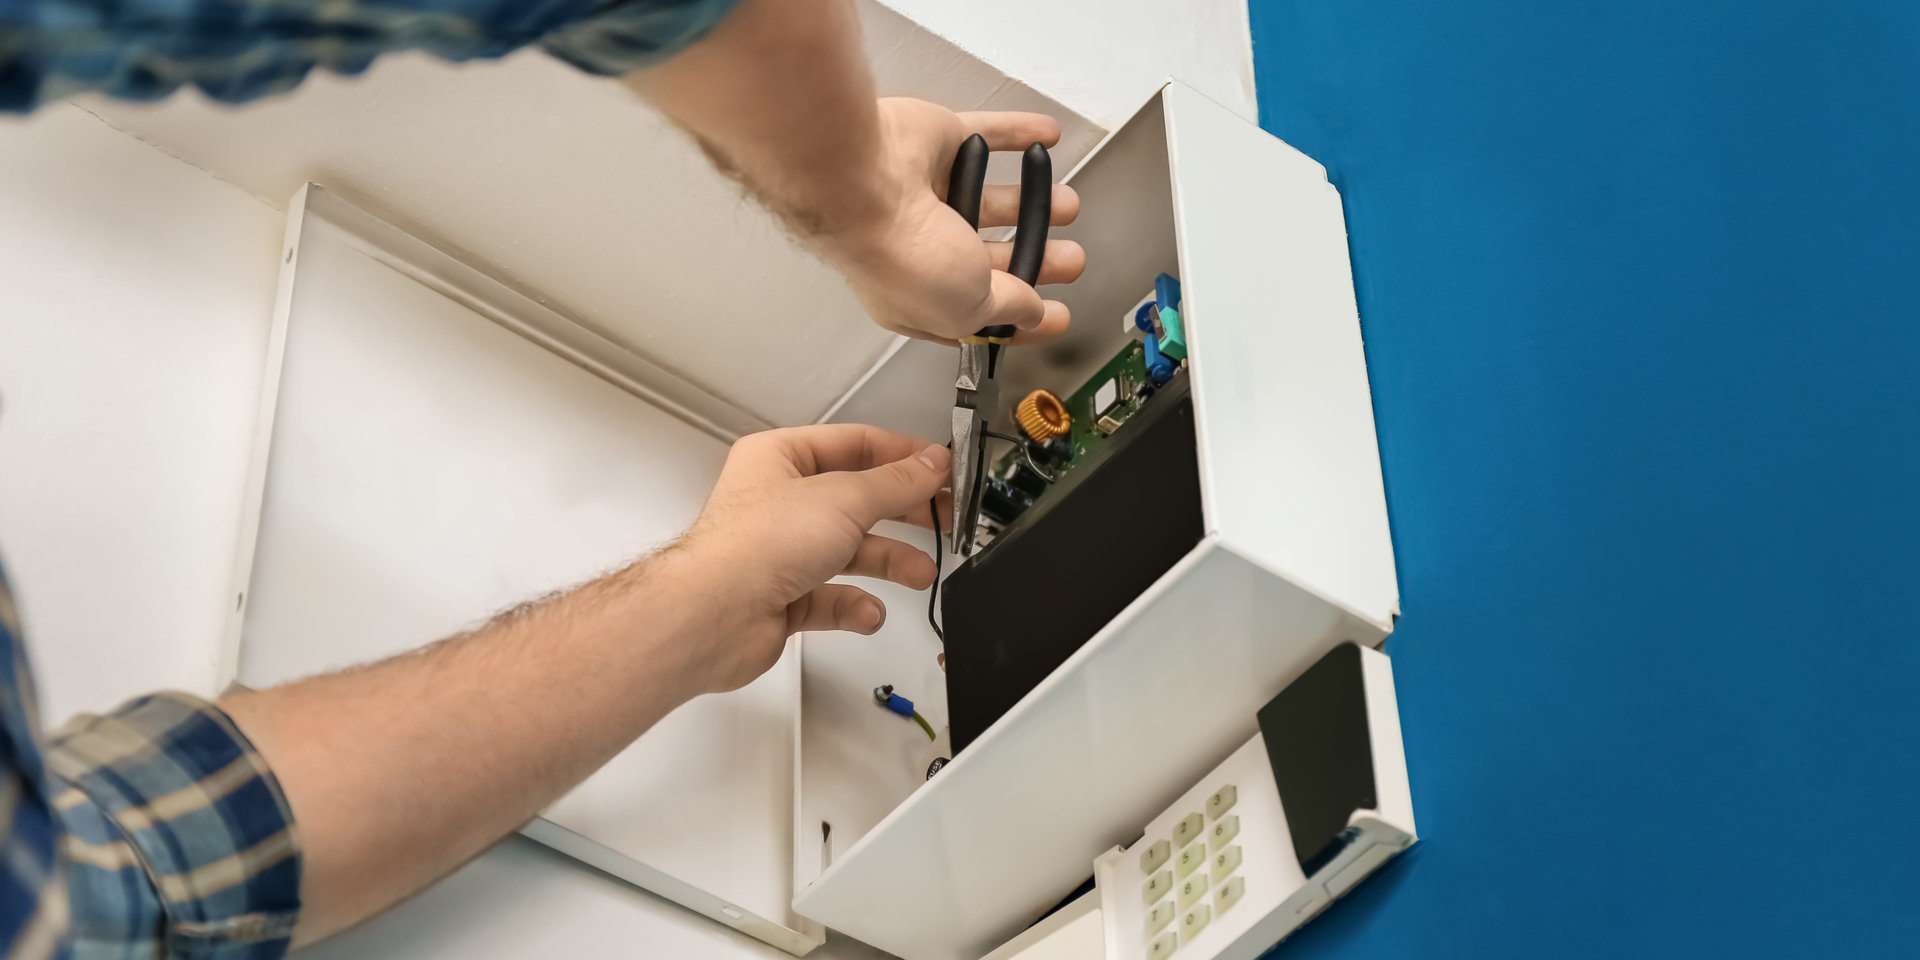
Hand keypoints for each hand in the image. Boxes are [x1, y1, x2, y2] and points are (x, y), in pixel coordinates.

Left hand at [671, 424, 950, 692]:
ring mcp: (779, 551)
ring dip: (888, 562)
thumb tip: (931, 465)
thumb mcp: (844, 499)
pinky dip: (853, 606)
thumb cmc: (756, 546)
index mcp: (780, 459)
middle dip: (902, 512)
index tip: (942, 469)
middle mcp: (778, 502)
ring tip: (921, 574)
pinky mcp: (781, 597)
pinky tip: (867, 611)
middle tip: (943, 519)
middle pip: (856, 498)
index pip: (853, 445)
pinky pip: (830, 597)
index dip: (902, 455)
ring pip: (847, 551)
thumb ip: (895, 483)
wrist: (714, 617)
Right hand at [818, 98, 1087, 345]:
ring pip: (988, 199)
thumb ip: (1005, 309)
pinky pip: (984, 133)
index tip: (1053, 317)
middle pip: (987, 257)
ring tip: (1068, 205)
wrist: (865, 182)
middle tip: (1071, 261)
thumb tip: (1030, 313)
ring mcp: (927, 190)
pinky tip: (1045, 137)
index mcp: (916, 295)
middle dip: (1033, 260)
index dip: (1016, 318)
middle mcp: (918, 244)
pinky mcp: (937, 141)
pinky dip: (1017, 135)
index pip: (973, 314)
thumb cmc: (904, 255)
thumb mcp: (967, 306)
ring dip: (1032, 203)